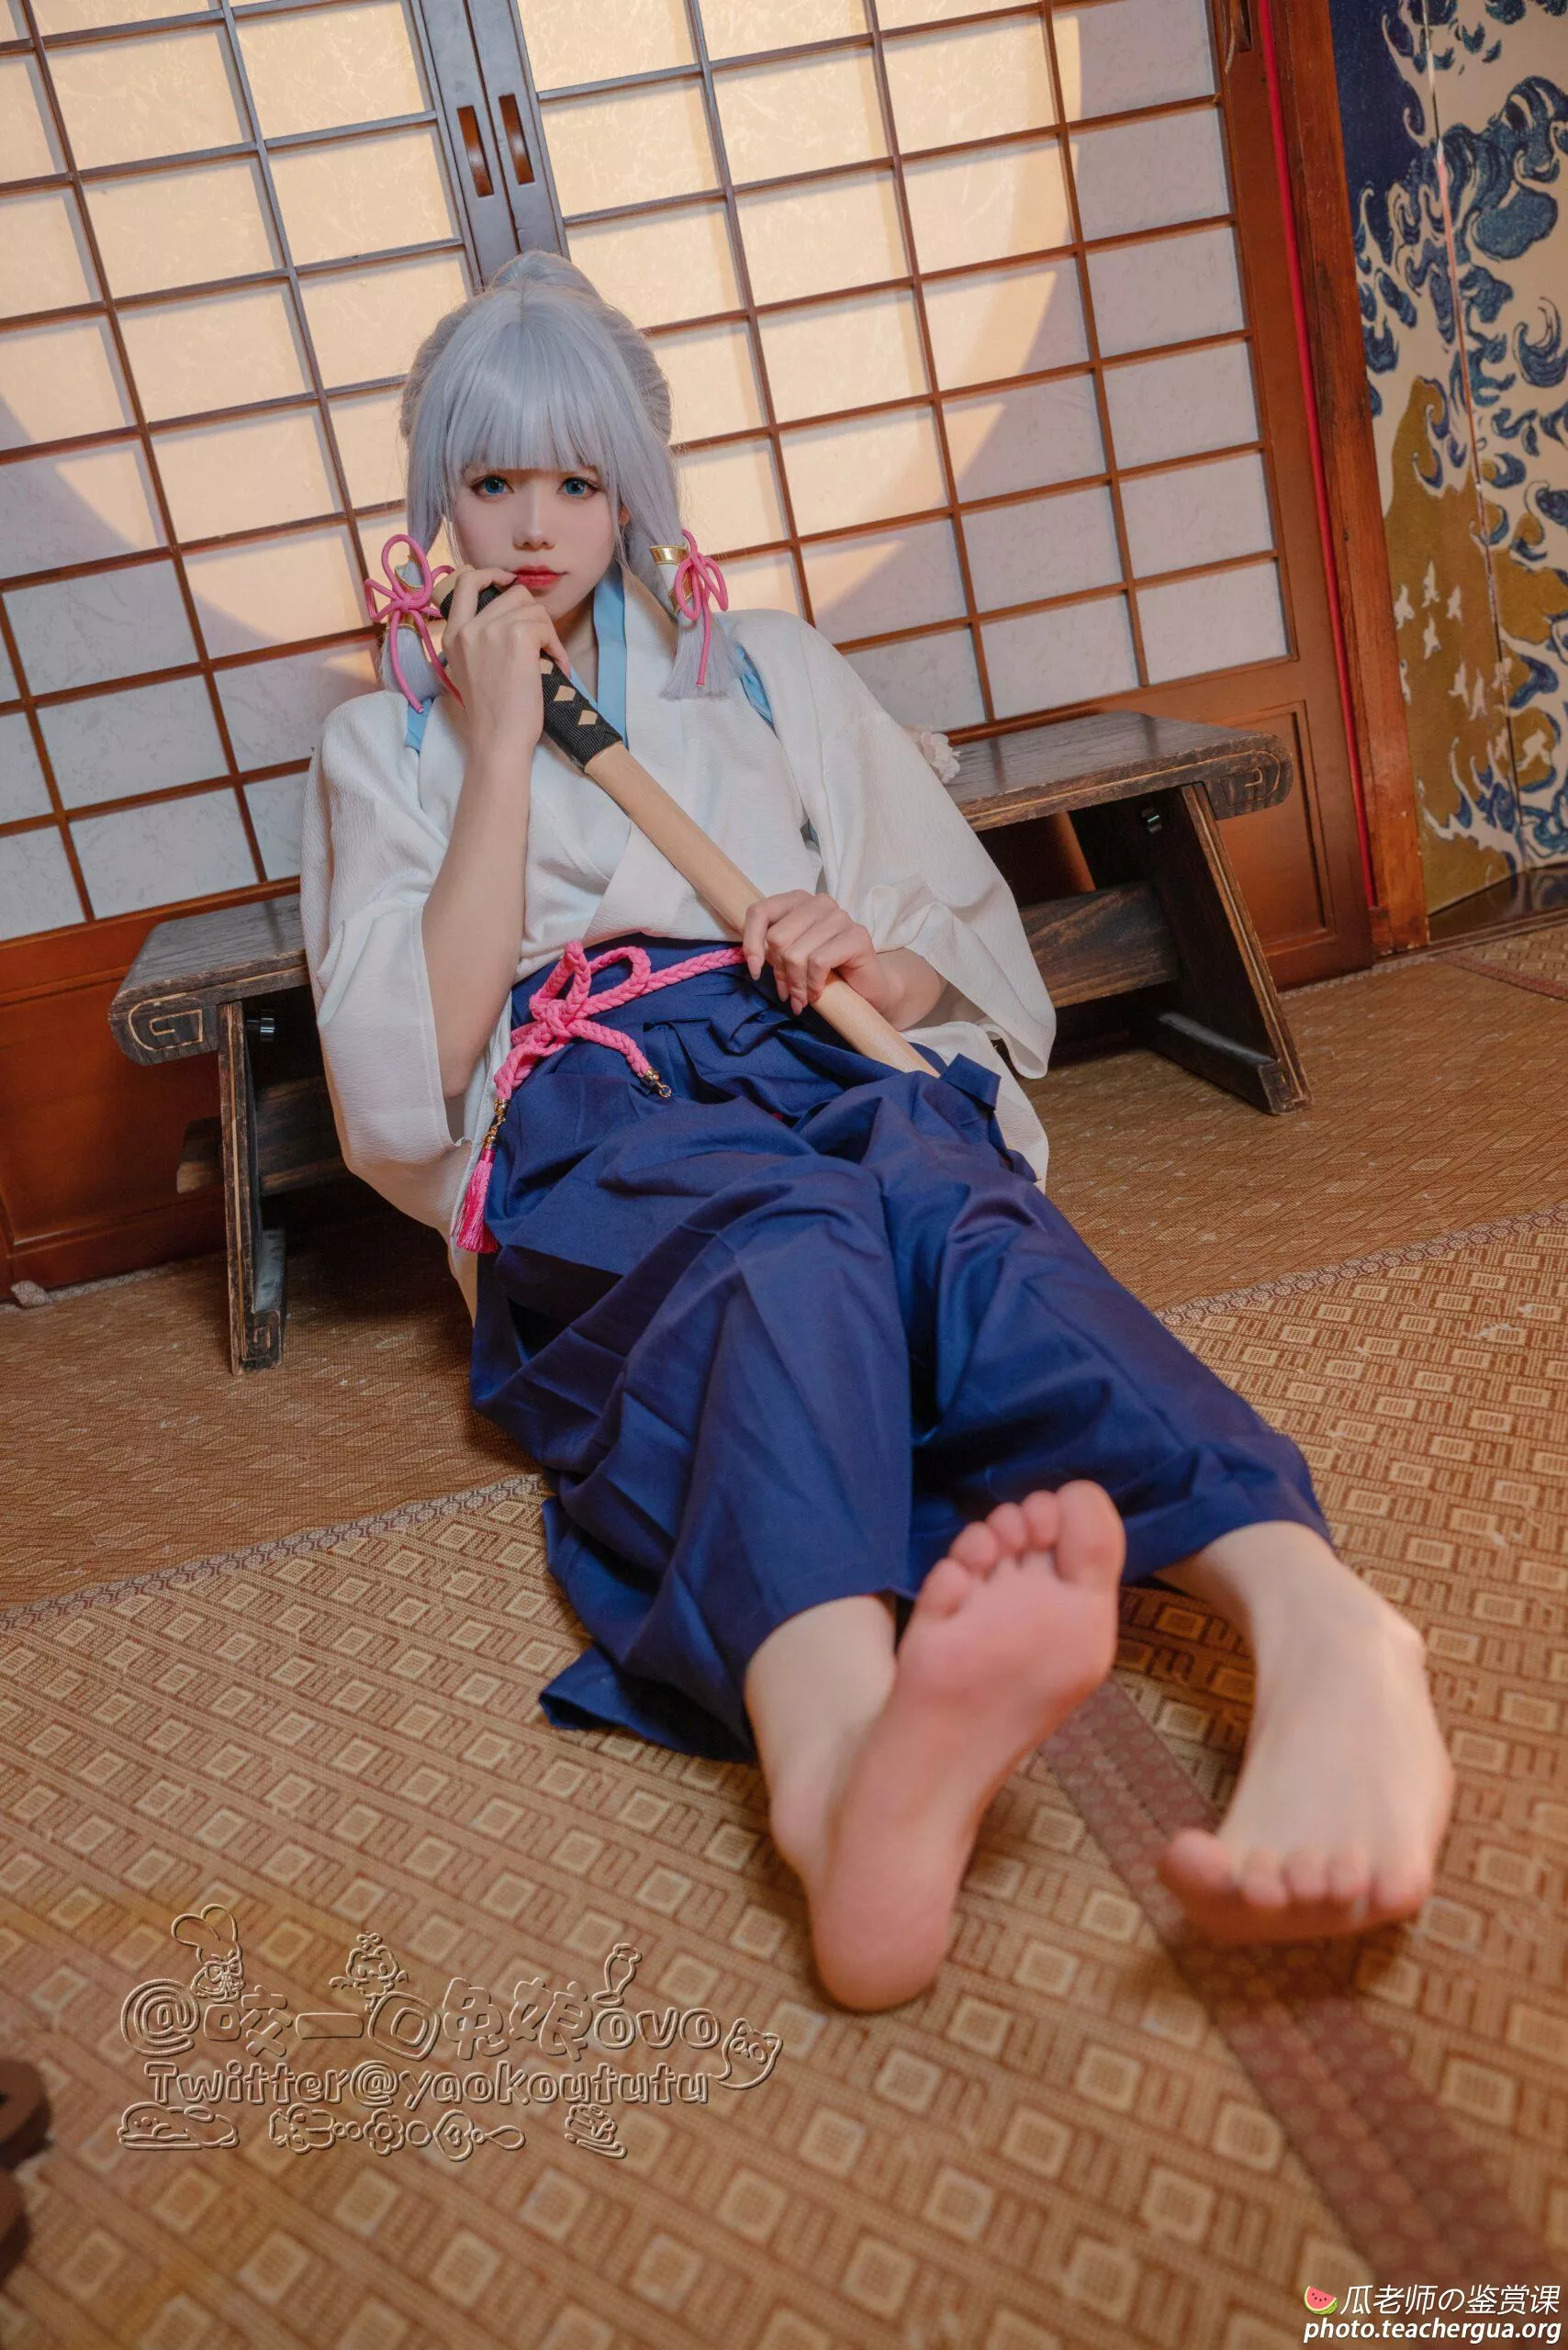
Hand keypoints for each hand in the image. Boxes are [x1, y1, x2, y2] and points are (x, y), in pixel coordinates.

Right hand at [440, 567, 572, 759]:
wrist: (498, 740)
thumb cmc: (491, 715)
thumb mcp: (470, 669)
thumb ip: (479, 640)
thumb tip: (509, 617)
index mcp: (453, 635)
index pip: (466, 581)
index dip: (491, 574)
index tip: (508, 582)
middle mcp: (468, 627)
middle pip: (512, 593)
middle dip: (533, 614)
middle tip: (540, 642)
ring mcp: (491, 629)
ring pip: (533, 608)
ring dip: (547, 633)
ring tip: (548, 661)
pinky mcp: (517, 636)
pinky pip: (545, 626)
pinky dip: (557, 646)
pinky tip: (556, 668)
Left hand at [742, 890, 889, 1016]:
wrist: (867, 989)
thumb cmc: (825, 973)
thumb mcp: (790, 959)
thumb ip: (772, 952)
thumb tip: (753, 962)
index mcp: (798, 901)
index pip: (760, 912)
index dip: (751, 944)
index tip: (756, 971)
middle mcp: (819, 903)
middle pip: (777, 938)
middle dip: (780, 972)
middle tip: (789, 991)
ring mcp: (840, 917)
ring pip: (796, 954)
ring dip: (796, 985)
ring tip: (801, 998)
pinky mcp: (857, 936)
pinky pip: (818, 962)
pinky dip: (813, 985)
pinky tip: (816, 995)